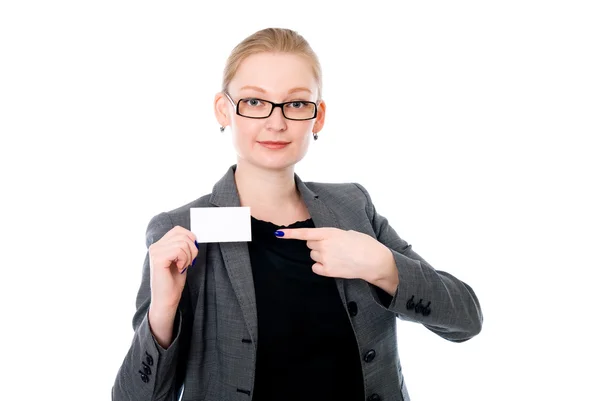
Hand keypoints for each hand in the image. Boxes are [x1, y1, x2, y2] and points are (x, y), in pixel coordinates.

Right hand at [148, 226, 197, 308]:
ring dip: (188, 256)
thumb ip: (183, 246)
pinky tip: (179, 269)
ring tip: (182, 267)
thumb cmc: (173, 282)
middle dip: (192, 249)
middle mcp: (155, 246)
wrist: (166, 300)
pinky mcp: (158, 259)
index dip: (190, 239)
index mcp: (160, 244)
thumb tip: (194, 237)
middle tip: (188, 262)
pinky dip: (184, 260)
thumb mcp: (181, 259)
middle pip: (182, 234)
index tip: (191, 254)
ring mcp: (155, 252)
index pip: (178, 230)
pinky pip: (179, 250)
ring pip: (182, 242)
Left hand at [276, 227, 394, 283]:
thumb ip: (333, 234)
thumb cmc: (364, 244)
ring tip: (337, 256)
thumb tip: (324, 239)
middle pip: (309, 245)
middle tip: (333, 247)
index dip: (290, 234)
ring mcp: (326, 258)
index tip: (278, 233)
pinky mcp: (328, 271)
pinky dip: (321, 266)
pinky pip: (316, 267)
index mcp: (330, 233)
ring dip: (320, 255)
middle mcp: (325, 245)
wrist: (374, 261)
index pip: (305, 233)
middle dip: (317, 245)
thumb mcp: (348, 233)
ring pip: (313, 256)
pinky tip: (334, 264)